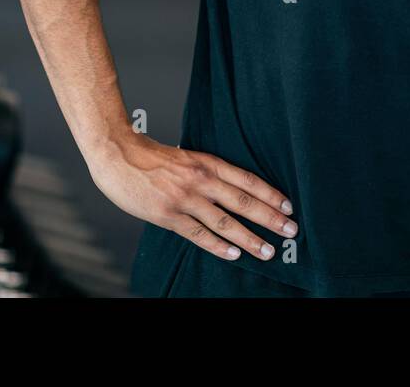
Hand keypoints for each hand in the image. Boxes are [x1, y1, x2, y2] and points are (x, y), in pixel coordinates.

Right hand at [89, 133, 297, 261]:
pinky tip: (234, 254)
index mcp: (207, 163)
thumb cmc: (150, 156)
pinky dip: (218, 246)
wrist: (118, 155)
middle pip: (244, 202)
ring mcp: (185, 199)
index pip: (247, 180)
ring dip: (250, 238)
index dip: (270, 194)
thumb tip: (229, 185)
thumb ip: (207, 171)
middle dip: (270, 218)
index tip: (288, 206)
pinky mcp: (168, 216)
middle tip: (291, 230)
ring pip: (226, 222)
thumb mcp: (187, 157)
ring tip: (268, 250)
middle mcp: (201, 180)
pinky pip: (198, 234)